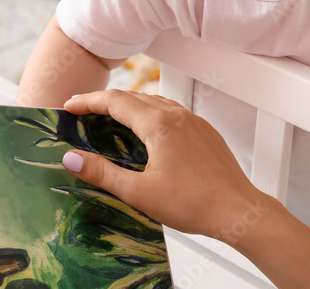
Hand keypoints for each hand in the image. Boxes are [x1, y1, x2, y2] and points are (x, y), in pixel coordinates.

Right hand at [62, 90, 266, 239]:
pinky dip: (151, 114)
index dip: (88, 101)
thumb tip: (72, 158)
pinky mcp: (204, 131)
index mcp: (159, 124)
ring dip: (129, 106)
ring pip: (154, 102)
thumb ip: (102, 173)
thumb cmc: (194, 204)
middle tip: (84, 113)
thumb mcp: (139, 193)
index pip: (114, 101)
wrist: (238, 211)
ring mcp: (194, 121)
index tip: (70, 106)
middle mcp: (177, 115)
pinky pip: (172, 112)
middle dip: (105, 102)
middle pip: (133, 97)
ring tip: (111, 119)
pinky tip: (147, 132)